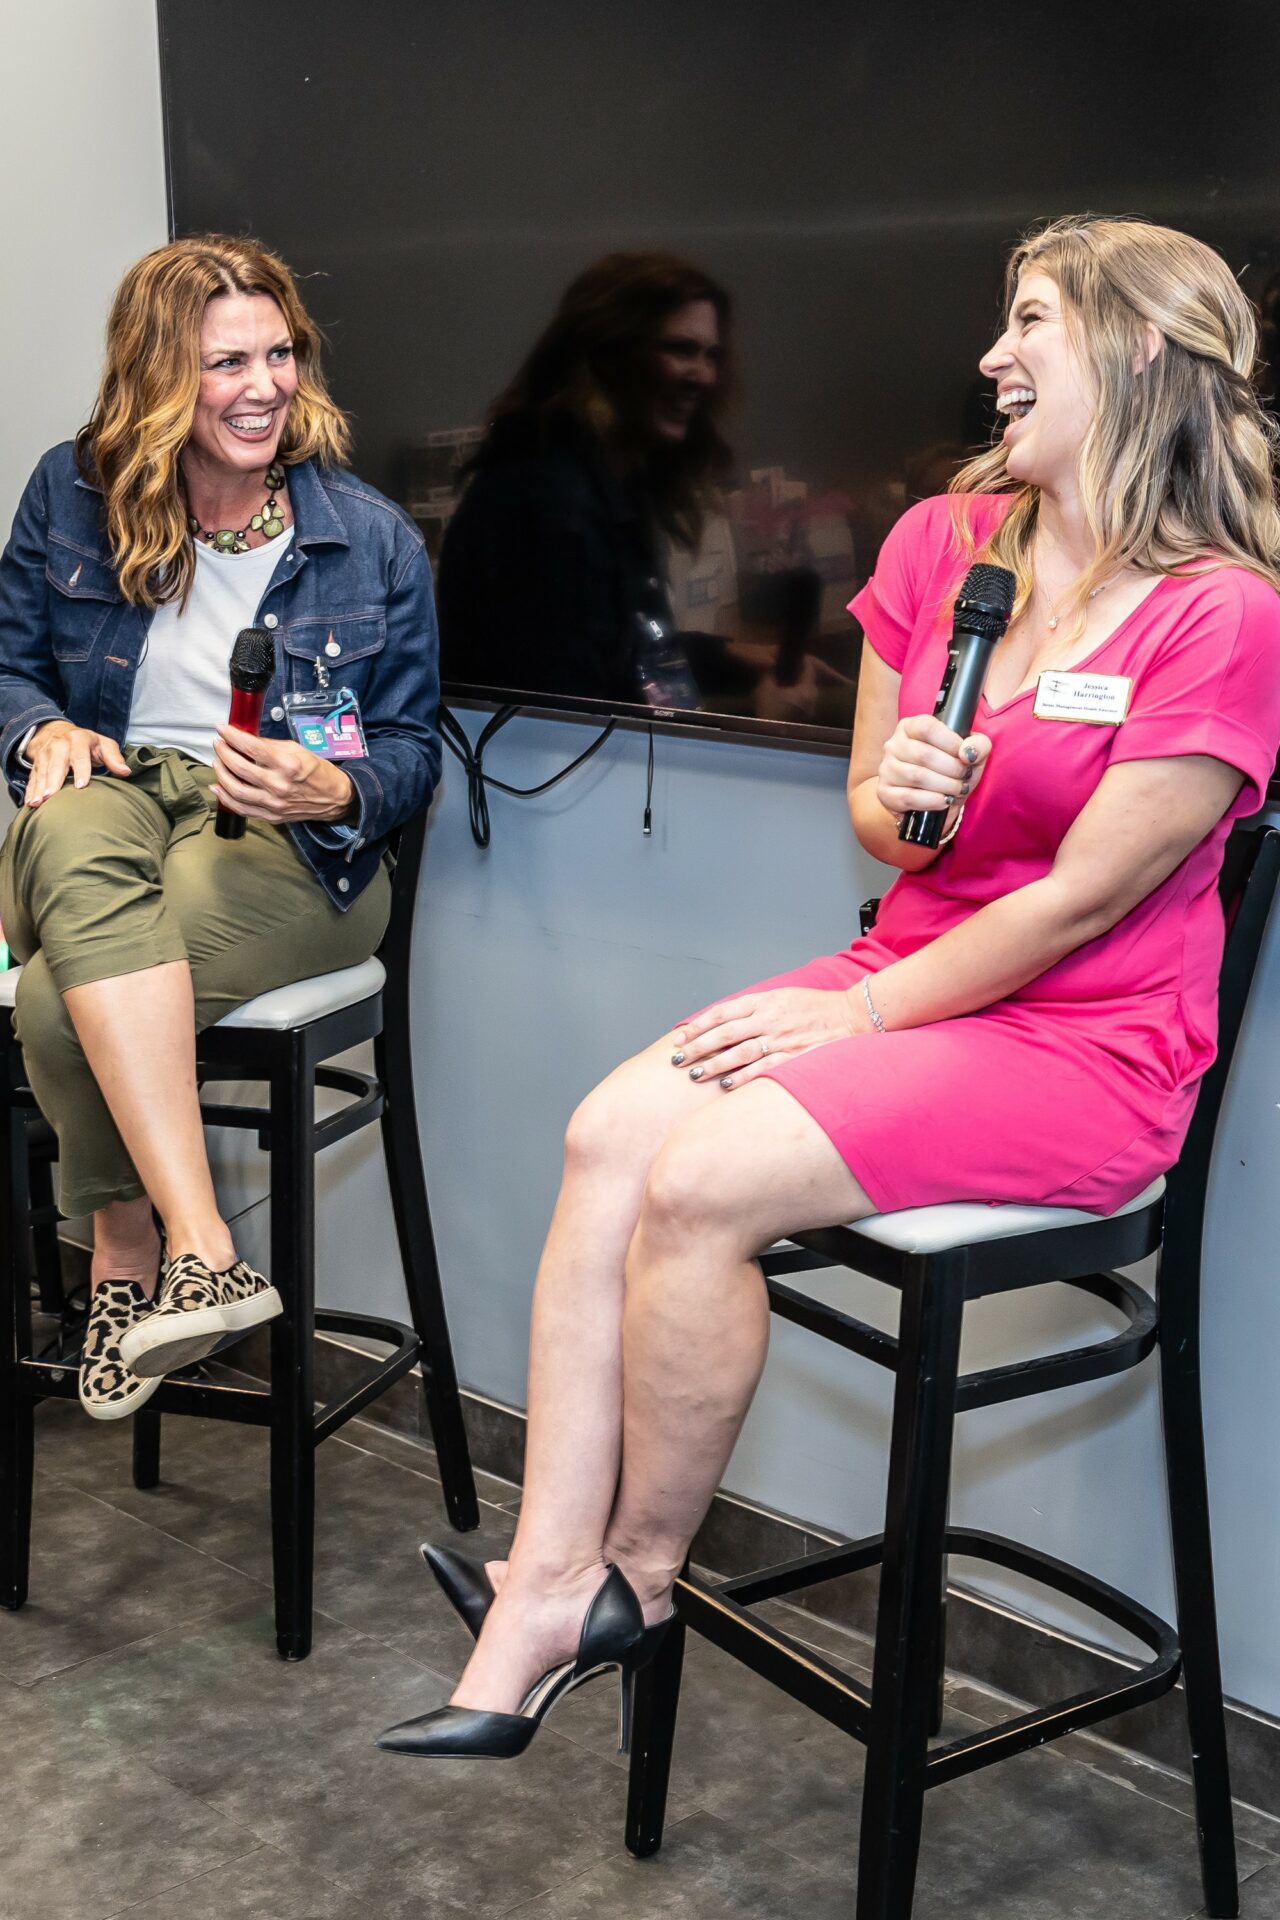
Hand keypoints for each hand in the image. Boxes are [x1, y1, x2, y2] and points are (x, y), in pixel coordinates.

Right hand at [23, 721, 130, 807]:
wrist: (55, 730)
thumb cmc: (85, 742)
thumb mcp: (102, 744)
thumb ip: (114, 757)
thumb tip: (125, 771)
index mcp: (78, 740)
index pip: (80, 756)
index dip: (80, 770)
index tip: (81, 785)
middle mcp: (59, 746)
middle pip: (56, 765)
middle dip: (53, 782)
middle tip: (51, 797)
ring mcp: (45, 755)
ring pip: (42, 773)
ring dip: (39, 789)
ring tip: (38, 803)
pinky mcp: (36, 764)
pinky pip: (32, 778)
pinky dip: (30, 791)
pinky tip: (30, 803)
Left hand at [211, 725, 354, 825]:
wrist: (334, 798)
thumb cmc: (318, 772)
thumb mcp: (298, 750)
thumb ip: (270, 746)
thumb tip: (247, 740)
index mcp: (287, 765)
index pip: (250, 747)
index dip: (231, 736)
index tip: (222, 729)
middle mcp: (279, 785)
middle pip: (238, 767)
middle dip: (223, 752)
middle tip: (219, 745)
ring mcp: (274, 803)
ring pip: (235, 789)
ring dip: (221, 773)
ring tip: (218, 762)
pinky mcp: (271, 815)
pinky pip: (242, 808)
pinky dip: (225, 798)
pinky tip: (218, 787)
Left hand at [672, 987, 864, 1091]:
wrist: (853, 1015)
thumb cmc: (815, 1008)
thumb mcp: (782, 997)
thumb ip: (755, 1007)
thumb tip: (724, 1021)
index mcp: (764, 1001)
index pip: (722, 1012)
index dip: (698, 1026)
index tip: (679, 1038)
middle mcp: (769, 1018)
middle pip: (724, 1033)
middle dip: (697, 1047)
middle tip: (677, 1060)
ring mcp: (782, 1038)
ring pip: (739, 1052)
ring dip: (714, 1064)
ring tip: (694, 1074)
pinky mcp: (795, 1056)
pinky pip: (763, 1068)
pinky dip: (742, 1077)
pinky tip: (725, 1085)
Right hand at [877, 714, 991, 819]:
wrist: (933, 799)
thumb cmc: (950, 771)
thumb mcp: (970, 754)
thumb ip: (979, 745)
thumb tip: (968, 752)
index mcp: (911, 727)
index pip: (926, 727)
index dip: (950, 741)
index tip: (964, 755)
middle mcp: (894, 745)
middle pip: (923, 754)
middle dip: (952, 768)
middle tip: (965, 777)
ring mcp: (887, 769)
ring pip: (917, 776)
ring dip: (945, 785)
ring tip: (957, 790)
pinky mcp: (885, 792)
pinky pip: (908, 797)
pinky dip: (932, 801)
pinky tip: (944, 801)